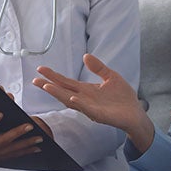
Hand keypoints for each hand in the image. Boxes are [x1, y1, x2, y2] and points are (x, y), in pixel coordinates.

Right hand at [33, 54, 154, 151]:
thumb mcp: (110, 76)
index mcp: (86, 90)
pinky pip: (87, 110)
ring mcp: (91, 108)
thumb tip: (85, 55)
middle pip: (63, 91)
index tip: (40, 69)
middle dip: (49, 86)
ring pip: (70, 101)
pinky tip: (71, 98)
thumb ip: (98, 67)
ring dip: (59, 94)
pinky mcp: (100, 115)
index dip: (53, 76)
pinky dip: (79, 104)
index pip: (66, 82)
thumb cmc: (123, 97)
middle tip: (35, 80)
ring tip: (47, 86)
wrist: (136, 113)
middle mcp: (85, 99)